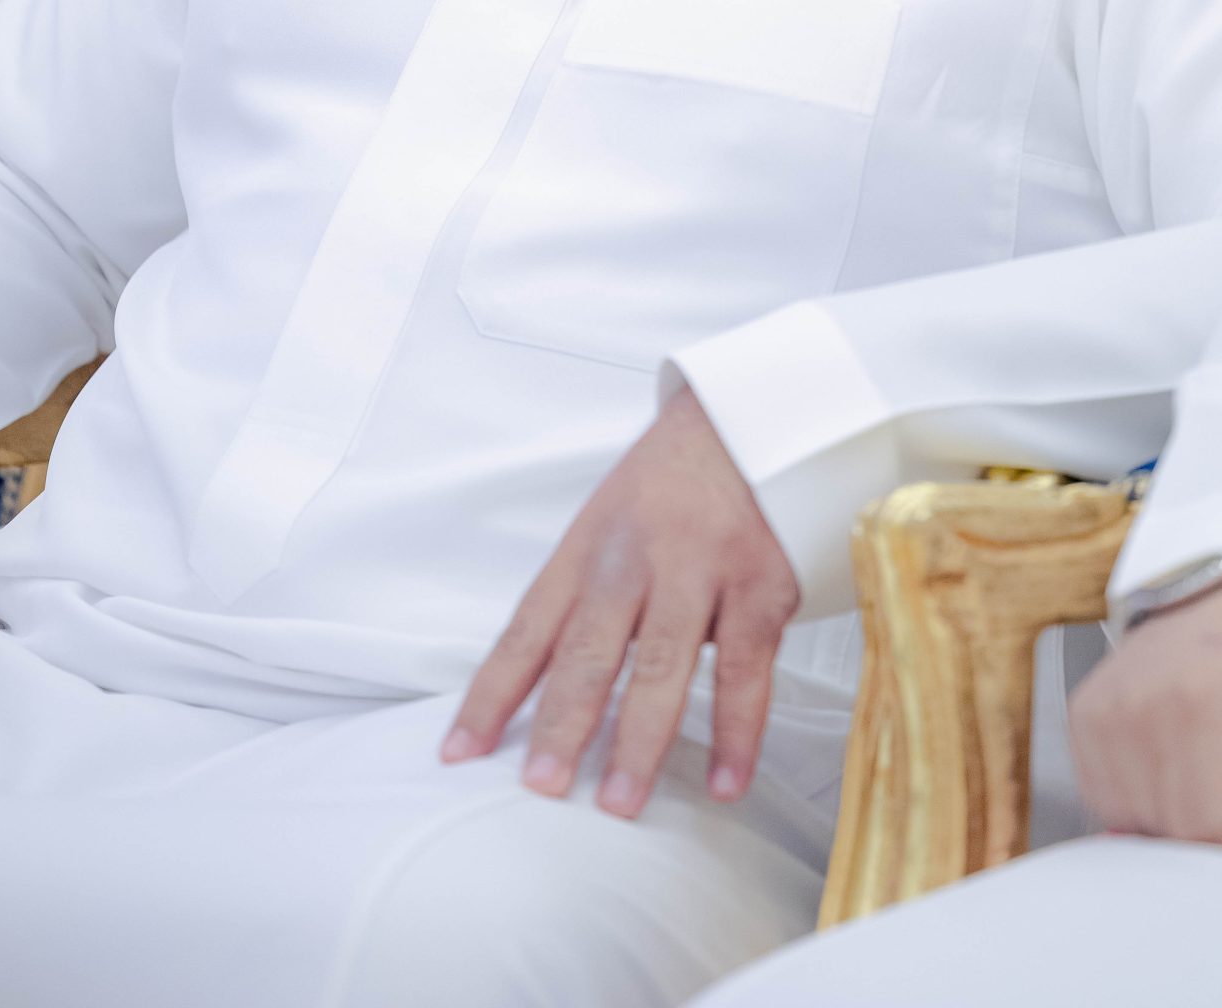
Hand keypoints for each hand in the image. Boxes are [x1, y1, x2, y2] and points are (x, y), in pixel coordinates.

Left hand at [441, 384, 799, 817]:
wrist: (750, 419)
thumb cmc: (670, 482)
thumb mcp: (607, 521)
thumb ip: (582, 598)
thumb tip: (542, 689)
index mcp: (587, 548)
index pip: (529, 629)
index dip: (492, 693)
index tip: (461, 752)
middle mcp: (636, 560)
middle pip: (591, 650)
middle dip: (562, 722)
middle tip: (541, 785)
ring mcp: (700, 572)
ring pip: (663, 664)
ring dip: (639, 739)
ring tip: (619, 802)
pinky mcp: (760, 587)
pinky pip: (747, 671)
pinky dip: (737, 732)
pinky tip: (726, 780)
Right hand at [1069, 576, 1221, 866]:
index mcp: (1199, 701)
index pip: (1211, 828)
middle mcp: (1136, 705)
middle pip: (1172, 831)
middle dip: (1219, 821)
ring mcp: (1099, 710)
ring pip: (1136, 823)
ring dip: (1181, 811)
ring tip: (1212, 759)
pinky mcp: (1081, 716)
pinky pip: (1108, 801)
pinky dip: (1146, 797)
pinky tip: (1177, 758)